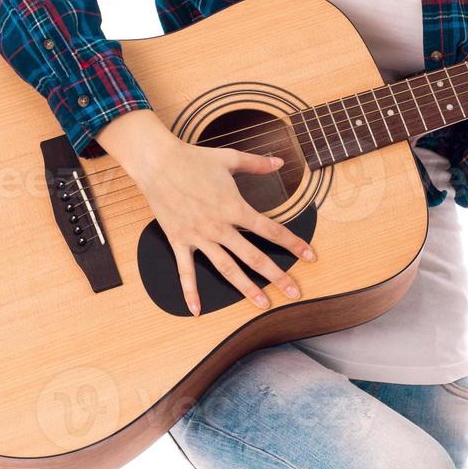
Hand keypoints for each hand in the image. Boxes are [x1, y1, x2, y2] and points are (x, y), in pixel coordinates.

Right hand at [97, 109, 314, 316]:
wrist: (157, 163)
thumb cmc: (194, 159)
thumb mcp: (230, 158)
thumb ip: (257, 163)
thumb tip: (280, 161)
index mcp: (234, 207)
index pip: (270, 229)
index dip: (292, 243)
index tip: (310, 256)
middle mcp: (219, 226)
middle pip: (253, 256)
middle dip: (276, 276)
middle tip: (294, 292)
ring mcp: (199, 236)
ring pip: (226, 268)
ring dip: (246, 288)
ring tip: (262, 304)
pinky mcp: (178, 241)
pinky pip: (185, 271)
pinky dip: (190, 292)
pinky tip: (197, 310)